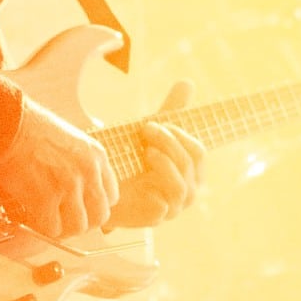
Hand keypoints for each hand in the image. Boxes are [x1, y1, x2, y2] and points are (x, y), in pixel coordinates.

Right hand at [0, 98, 117, 238]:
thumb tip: (76, 188)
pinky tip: (33, 218)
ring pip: (79, 227)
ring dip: (63, 228)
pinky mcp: (46, 198)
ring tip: (47, 220)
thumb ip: (79, 163)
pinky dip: (42, 228)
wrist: (8, 124)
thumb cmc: (30, 127)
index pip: (111, 196)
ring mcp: (69, 186)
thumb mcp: (70, 139)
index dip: (94, 206)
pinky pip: (53, 229)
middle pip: (100, 216)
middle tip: (65, 220)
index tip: (81, 208)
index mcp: (96, 156)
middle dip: (82, 222)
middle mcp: (88, 172)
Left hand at [107, 82, 206, 229]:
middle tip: (146, 129)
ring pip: (181, 184)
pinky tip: (143, 174)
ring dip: (166, 162)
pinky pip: (166, 204)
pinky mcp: (155, 218)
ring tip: (146, 151)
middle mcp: (186, 190)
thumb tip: (188, 82)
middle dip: (170, 142)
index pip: (198, 151)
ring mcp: (172, 206)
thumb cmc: (131, 160)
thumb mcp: (152, 132)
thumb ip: (171, 110)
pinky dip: (159, 186)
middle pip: (191, 163)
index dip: (178, 135)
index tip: (154, 123)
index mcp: (190, 171)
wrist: (101, 186)